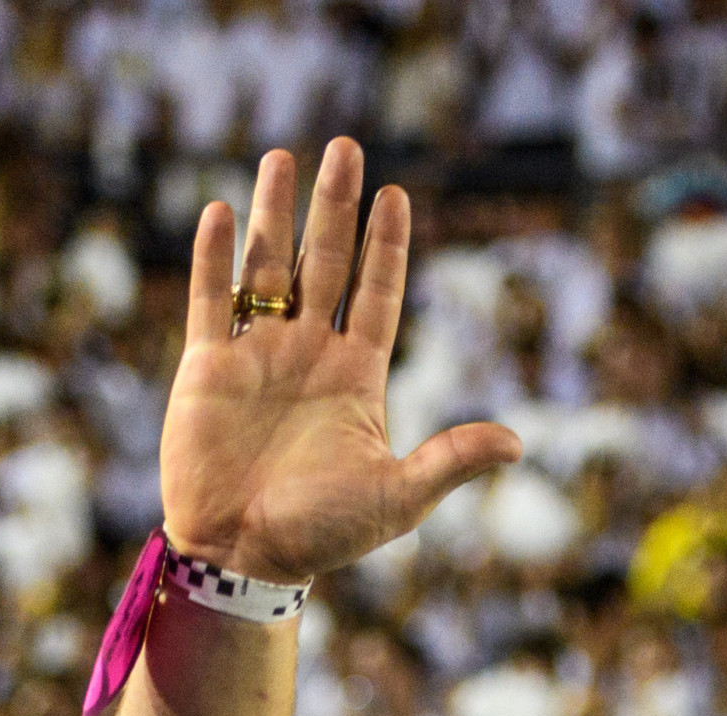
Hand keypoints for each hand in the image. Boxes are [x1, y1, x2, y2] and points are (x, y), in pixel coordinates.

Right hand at [161, 139, 519, 582]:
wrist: (246, 558)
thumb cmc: (324, 534)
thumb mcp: (400, 497)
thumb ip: (452, 462)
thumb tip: (519, 445)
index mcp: (357, 378)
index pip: (377, 296)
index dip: (387, 246)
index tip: (397, 194)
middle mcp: (309, 355)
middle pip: (326, 263)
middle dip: (334, 206)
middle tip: (346, 146)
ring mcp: (257, 356)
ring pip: (268, 267)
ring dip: (275, 213)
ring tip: (283, 157)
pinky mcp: (207, 367)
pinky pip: (211, 299)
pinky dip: (215, 257)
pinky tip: (224, 211)